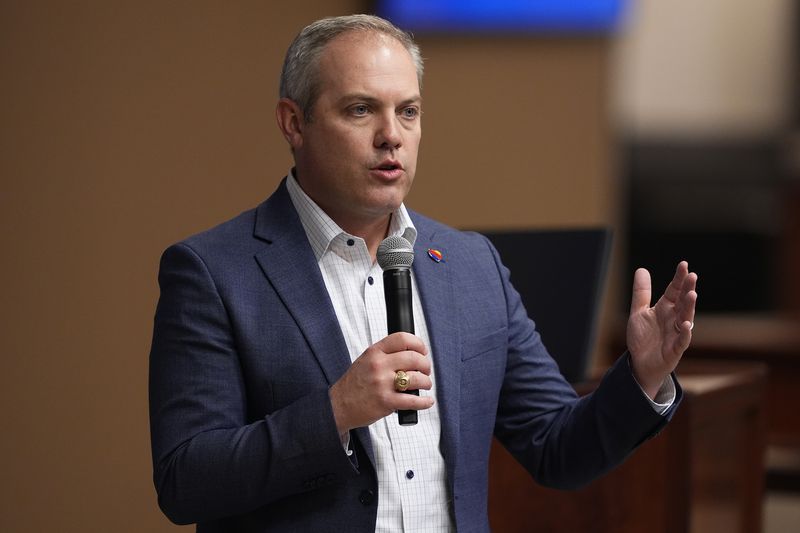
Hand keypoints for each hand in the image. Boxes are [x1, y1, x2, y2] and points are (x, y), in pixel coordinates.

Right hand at [329, 332, 434, 432]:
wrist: (338, 405)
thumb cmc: (354, 384)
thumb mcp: (365, 361)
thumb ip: (385, 355)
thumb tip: (412, 354)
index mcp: (374, 352)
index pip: (402, 339)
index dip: (418, 344)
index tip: (423, 351)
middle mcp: (378, 365)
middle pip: (414, 358)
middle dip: (425, 365)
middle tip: (426, 370)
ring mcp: (382, 384)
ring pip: (417, 378)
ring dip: (426, 382)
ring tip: (424, 384)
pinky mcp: (386, 402)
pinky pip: (413, 400)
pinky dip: (424, 401)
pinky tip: (426, 401)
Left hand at [626, 261, 697, 398]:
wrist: (640, 363)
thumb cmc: (643, 337)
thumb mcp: (639, 312)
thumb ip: (641, 293)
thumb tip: (642, 269)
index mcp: (665, 308)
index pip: (674, 290)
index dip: (678, 278)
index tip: (684, 264)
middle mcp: (674, 319)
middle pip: (682, 302)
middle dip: (687, 289)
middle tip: (692, 275)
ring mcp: (677, 333)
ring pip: (686, 318)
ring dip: (689, 307)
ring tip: (692, 294)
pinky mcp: (675, 349)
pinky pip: (682, 340)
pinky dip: (685, 333)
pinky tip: (687, 324)